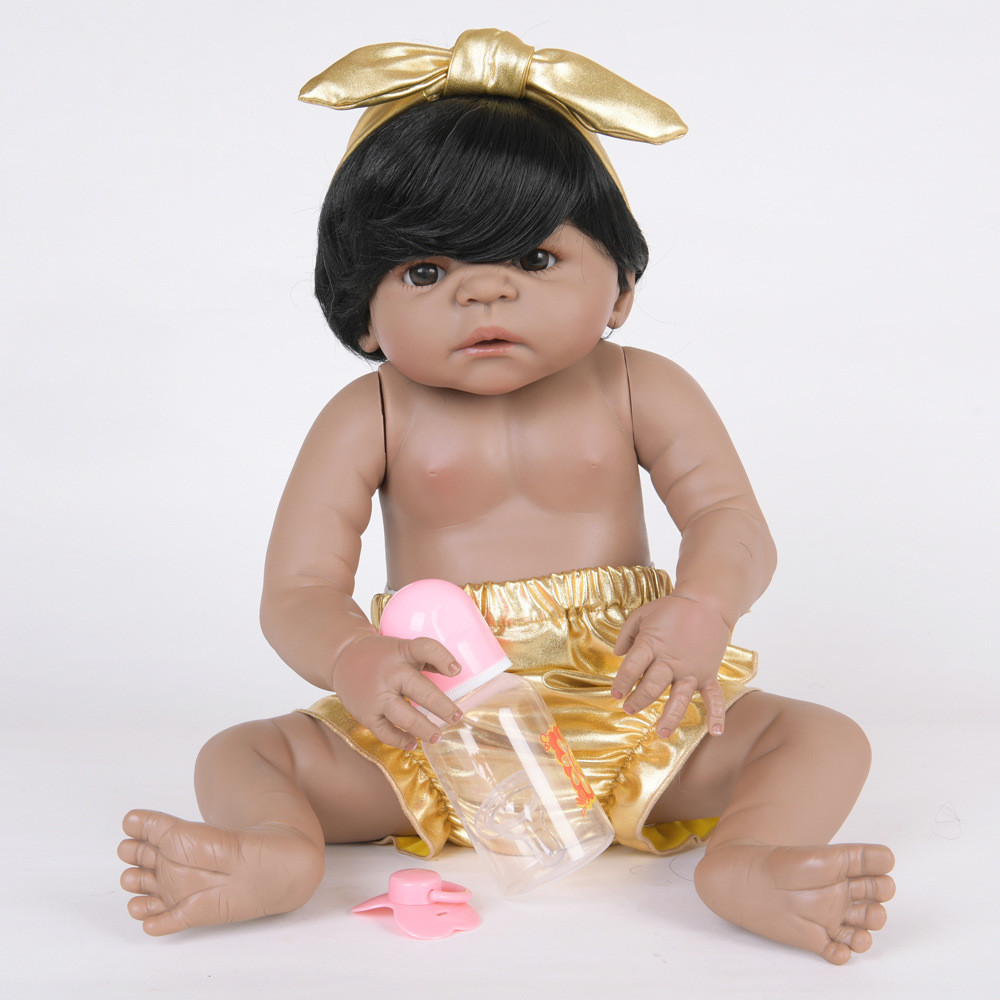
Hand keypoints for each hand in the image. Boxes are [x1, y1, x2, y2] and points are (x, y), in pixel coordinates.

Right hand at [333, 634, 463, 749]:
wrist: (342, 657)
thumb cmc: (382, 656)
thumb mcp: (404, 649)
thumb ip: (428, 659)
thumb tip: (455, 673)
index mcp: (403, 652)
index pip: (425, 649)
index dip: (443, 659)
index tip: (456, 671)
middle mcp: (391, 673)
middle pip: (421, 690)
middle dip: (442, 707)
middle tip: (457, 717)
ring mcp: (377, 695)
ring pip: (405, 716)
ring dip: (424, 728)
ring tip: (437, 736)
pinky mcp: (366, 713)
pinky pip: (385, 732)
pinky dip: (400, 740)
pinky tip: (413, 743)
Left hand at [611, 595, 730, 737]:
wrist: (707, 602)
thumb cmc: (672, 608)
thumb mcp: (642, 614)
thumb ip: (626, 634)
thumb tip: (617, 653)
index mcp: (653, 643)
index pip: (632, 667)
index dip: (622, 682)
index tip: (616, 694)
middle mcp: (672, 660)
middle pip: (652, 685)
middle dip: (638, 699)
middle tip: (629, 709)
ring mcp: (692, 669)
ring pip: (680, 697)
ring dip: (670, 716)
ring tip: (661, 732)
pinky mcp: (708, 673)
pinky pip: (714, 696)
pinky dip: (717, 714)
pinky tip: (715, 731)